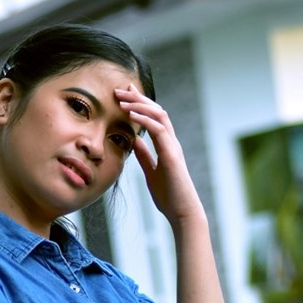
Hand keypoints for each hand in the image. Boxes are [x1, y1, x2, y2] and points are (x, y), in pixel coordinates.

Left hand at [115, 84, 204, 225]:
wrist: (182, 212)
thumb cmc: (169, 196)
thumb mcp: (151, 172)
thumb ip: (144, 155)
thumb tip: (134, 141)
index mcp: (167, 146)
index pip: (154, 118)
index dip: (140, 104)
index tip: (126, 94)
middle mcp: (172, 143)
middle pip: (157, 111)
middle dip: (139, 98)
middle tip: (121, 90)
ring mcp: (173, 147)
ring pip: (160, 116)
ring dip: (140, 105)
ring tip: (122, 100)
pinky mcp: (171, 155)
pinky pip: (159, 130)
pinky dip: (145, 120)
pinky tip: (132, 115)